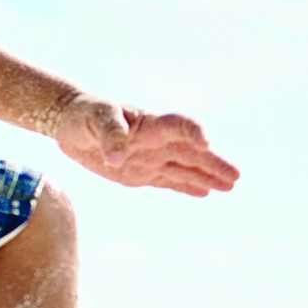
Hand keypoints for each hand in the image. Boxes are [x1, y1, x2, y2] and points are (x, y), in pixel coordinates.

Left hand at [54, 97, 238, 196]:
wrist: (71, 123)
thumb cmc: (85, 115)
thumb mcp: (95, 120)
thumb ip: (109, 136)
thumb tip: (117, 160)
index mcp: (150, 123)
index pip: (178, 126)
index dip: (194, 132)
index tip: (207, 143)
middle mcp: (157, 141)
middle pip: (192, 152)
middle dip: (214, 163)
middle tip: (236, 176)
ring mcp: (152, 157)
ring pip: (186, 168)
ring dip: (208, 176)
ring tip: (231, 186)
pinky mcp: (141, 173)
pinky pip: (170, 180)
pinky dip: (188, 186)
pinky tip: (206, 192)